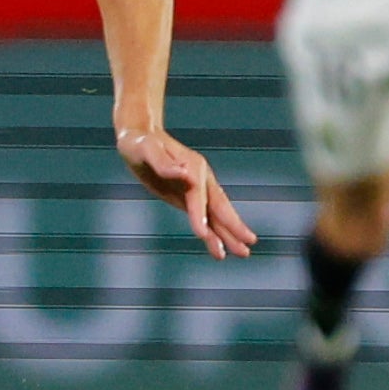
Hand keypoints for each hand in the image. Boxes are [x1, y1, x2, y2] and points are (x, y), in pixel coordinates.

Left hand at [118, 126, 255, 259]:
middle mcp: (200, 178)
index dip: (200, 214)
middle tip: (248, 243)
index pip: (198, 195)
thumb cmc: (140, 142)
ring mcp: (197, 189)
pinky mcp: (189, 198)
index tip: (202, 234)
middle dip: (232, 226)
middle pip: (218, 206)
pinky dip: (213, 233)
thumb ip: (163, 162)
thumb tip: (183, 173)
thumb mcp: (147, 149)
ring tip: (243, 253)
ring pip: (216, 215)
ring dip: (229, 234)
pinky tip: (220, 248)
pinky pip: (205, 218)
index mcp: (193, 167)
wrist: (140, 136)